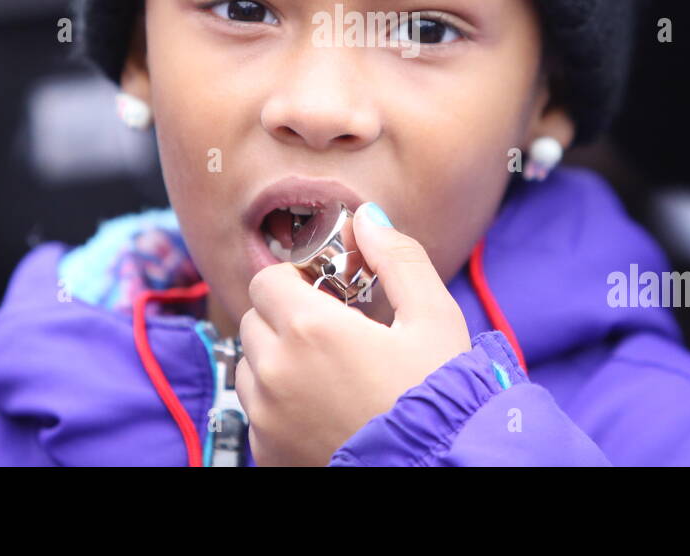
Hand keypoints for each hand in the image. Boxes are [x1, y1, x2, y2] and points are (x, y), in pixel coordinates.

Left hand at [234, 204, 472, 465]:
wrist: (438, 469)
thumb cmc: (438, 396)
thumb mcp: (433, 317)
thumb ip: (398, 258)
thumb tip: (368, 220)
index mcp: (310, 329)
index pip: (265, 280)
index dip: (295, 281)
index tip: (325, 294)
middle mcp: (276, 372)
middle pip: (254, 320)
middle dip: (286, 318)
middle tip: (332, 332)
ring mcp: (267, 418)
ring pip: (250, 366)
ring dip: (277, 361)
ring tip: (328, 373)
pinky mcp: (267, 454)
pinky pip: (256, 412)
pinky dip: (278, 405)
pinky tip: (322, 408)